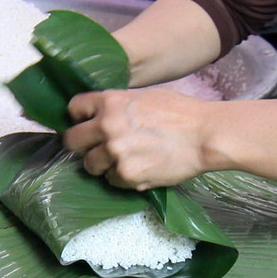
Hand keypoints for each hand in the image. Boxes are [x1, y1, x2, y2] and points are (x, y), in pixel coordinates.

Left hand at [62, 88, 214, 189]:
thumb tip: (101, 115)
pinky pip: (111, 180)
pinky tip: (139, 169)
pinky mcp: (126, 174)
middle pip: (71, 141)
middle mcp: (106, 126)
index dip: (79, 117)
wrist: (204, 135)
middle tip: (94, 148)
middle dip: (81, 145)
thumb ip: (118, 105)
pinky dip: (122, 178)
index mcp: (110, 101)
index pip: (74, 108)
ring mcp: (114, 152)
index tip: (85, 124)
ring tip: (122, 161)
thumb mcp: (144, 97)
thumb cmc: (181, 113)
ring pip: (89, 165)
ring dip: (102, 165)